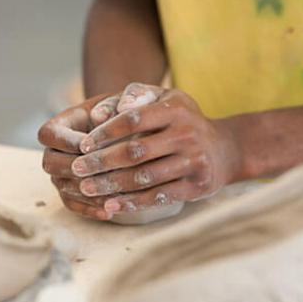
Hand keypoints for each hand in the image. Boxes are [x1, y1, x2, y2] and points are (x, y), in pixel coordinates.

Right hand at [38, 93, 123, 219]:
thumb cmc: (127, 111)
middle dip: (73, 170)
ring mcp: (61, 172)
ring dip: (84, 192)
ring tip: (108, 197)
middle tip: (97, 175)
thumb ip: (114, 103)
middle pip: (49, 163)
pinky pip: (73, 204)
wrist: (134, 130)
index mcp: (62, 124)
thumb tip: (99, 116)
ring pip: (62, 186)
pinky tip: (110, 212)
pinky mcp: (72, 191)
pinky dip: (89, 209)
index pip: (48, 134)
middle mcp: (56, 150)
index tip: (88, 147)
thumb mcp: (125, 101)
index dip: (66, 142)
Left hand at [73, 84, 240, 214]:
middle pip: (135, 152)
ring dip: (111, 186)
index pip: (133, 119)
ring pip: (144, 178)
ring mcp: (194, 162)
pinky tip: (109, 206)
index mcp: (176, 109)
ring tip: (86, 189)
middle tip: (77, 170)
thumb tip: (99, 113)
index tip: (82, 145)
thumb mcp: (166, 98)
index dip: (104, 133)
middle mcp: (187, 134)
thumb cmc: (182, 121)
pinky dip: (131, 204)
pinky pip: (158, 197)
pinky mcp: (196, 186)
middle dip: (101, 162)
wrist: (225, 150)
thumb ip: (134, 95)